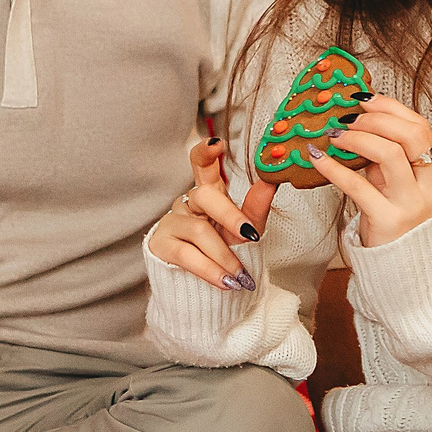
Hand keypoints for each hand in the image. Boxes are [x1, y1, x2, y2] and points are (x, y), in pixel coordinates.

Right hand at [146, 136, 276, 290]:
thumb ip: (255, 208)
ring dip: (224, 256)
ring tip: (240, 275)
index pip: (202, 163)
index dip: (206, 152)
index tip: (217, 144)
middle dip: (231, 215)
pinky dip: (210, 270)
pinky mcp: (160, 244)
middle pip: (205, 195)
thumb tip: (271, 182)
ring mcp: (171, 222)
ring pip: (199, 230)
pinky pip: (186, 254)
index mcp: (208, 193)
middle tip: (251, 235)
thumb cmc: (225, 252)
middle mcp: (187, 202)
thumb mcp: (244, 231)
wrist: (204, 288)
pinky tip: (225, 282)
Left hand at [312, 95, 431, 249]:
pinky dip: (334, 167)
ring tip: (334, 136)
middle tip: (347, 118)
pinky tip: (318, 158)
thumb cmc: (396, 224)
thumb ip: (389, 159)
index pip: (421, 127)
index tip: (364, 99)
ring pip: (389, 153)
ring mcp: (412, 204)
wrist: (402, 272)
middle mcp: (431, 187)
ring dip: (357, 137)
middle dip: (375, 119)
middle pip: (410, 134)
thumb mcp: (399, 187)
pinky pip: (357, 185)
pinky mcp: (388, 221)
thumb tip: (358, 123)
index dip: (391, 108)